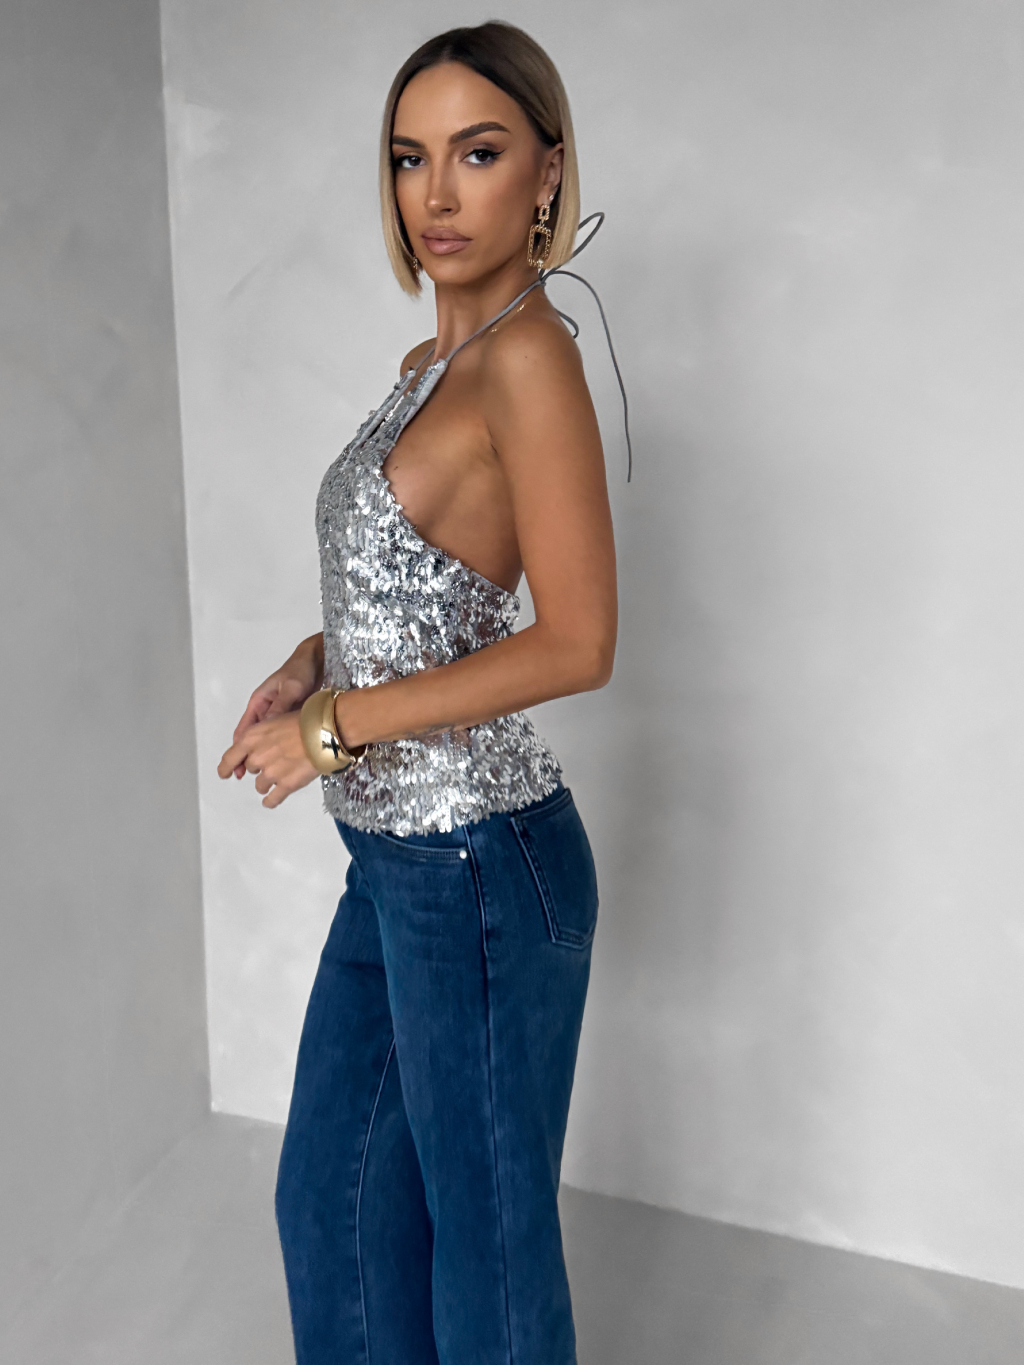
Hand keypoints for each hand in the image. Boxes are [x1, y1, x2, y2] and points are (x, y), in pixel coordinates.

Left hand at [217, 711, 318, 808]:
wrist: (325, 732)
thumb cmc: (306, 721)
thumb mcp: (276, 719)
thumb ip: (264, 736)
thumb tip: (265, 745)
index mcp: (252, 738)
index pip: (230, 758)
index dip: (226, 768)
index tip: (224, 774)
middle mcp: (257, 756)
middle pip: (251, 769)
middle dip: (261, 766)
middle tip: (277, 759)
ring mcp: (270, 773)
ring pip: (260, 785)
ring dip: (267, 782)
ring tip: (282, 775)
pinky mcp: (285, 785)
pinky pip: (272, 799)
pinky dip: (270, 801)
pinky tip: (271, 800)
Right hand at [228, 644, 320, 778]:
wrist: (318, 661)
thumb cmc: (300, 670)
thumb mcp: (291, 688)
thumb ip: (281, 706)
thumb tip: (270, 726)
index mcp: (259, 703)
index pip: (244, 732)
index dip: (237, 751)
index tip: (233, 767)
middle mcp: (265, 711)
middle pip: (252, 740)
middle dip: (248, 758)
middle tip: (247, 776)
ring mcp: (278, 716)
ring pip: (267, 742)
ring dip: (265, 756)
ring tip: (265, 774)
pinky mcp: (290, 720)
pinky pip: (281, 738)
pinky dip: (280, 750)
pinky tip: (284, 762)